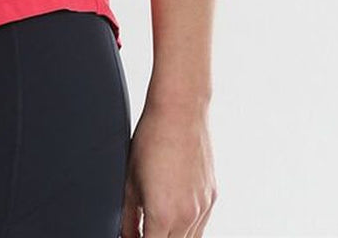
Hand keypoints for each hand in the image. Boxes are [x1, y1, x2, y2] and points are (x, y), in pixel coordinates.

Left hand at [120, 99, 216, 237]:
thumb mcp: (130, 179)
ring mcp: (203, 208)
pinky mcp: (211, 198)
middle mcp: (187, 216)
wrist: (180, 111)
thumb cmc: (151, 138)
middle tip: (142, 229)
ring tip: (155, 224)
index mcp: (163, 214)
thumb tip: (126, 235)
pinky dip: (187, 228)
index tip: (133, 237)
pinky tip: (171, 214)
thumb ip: (128, 216)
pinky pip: (201, 226)